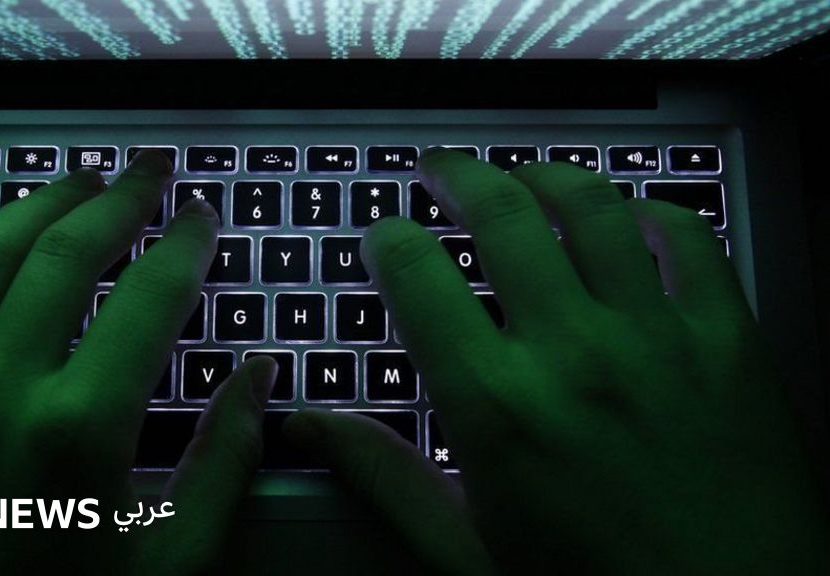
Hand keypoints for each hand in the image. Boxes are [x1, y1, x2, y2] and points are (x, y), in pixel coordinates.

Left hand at [0, 151, 277, 574]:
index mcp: (79, 429)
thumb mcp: (169, 559)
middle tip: (150, 170)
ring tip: (78, 180)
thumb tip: (258, 377)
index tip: (203, 221)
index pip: (151, 298)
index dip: (187, 246)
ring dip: (37, 204)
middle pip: (68, 254)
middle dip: (120, 199)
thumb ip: (225, 462)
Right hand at [286, 151, 826, 573]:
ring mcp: (655, 336)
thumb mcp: (465, 550)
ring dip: (546, 175)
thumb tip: (308, 425)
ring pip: (591, 209)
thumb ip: (384, 476)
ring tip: (523, 173)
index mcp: (495, 403)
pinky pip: (687, 239)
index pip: (418, 274)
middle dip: (458, 175)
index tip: (386, 237)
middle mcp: (571, 350)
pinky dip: (650, 212)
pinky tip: (628, 217)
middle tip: (441, 166)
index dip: (390, 240)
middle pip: (501, 214)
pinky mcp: (727, 339)